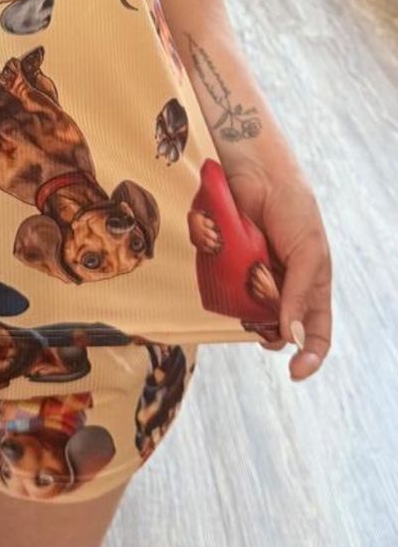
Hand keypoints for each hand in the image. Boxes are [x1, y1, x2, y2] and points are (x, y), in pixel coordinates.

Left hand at [224, 156, 331, 380]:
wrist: (259, 173)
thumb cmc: (293, 209)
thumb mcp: (307, 253)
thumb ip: (299, 294)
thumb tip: (291, 335)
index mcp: (311, 284)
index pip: (317, 330)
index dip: (311, 355)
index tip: (296, 373)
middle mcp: (285, 284)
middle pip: (280, 327)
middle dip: (272, 332)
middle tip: (262, 326)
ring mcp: (257, 276)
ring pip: (253, 313)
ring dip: (249, 313)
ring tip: (247, 296)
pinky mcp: (232, 264)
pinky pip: (229, 289)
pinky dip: (229, 291)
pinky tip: (229, 281)